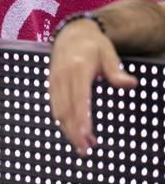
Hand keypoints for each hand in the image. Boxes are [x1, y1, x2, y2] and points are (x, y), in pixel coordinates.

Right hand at [49, 19, 137, 155]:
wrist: (70, 33)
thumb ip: (116, 70)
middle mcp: (62, 75)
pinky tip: (72, 132)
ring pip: (58, 110)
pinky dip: (62, 122)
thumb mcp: (108, 53)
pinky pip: (54, 106)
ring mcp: (54, 80)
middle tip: (86, 150)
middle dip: (74, 131)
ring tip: (82, 146)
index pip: (79, 97)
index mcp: (77, 67)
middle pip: (66, 108)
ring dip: (68, 130)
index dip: (81, 118)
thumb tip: (131, 83)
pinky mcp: (50, 85)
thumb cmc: (93, 44)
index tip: (87, 135)